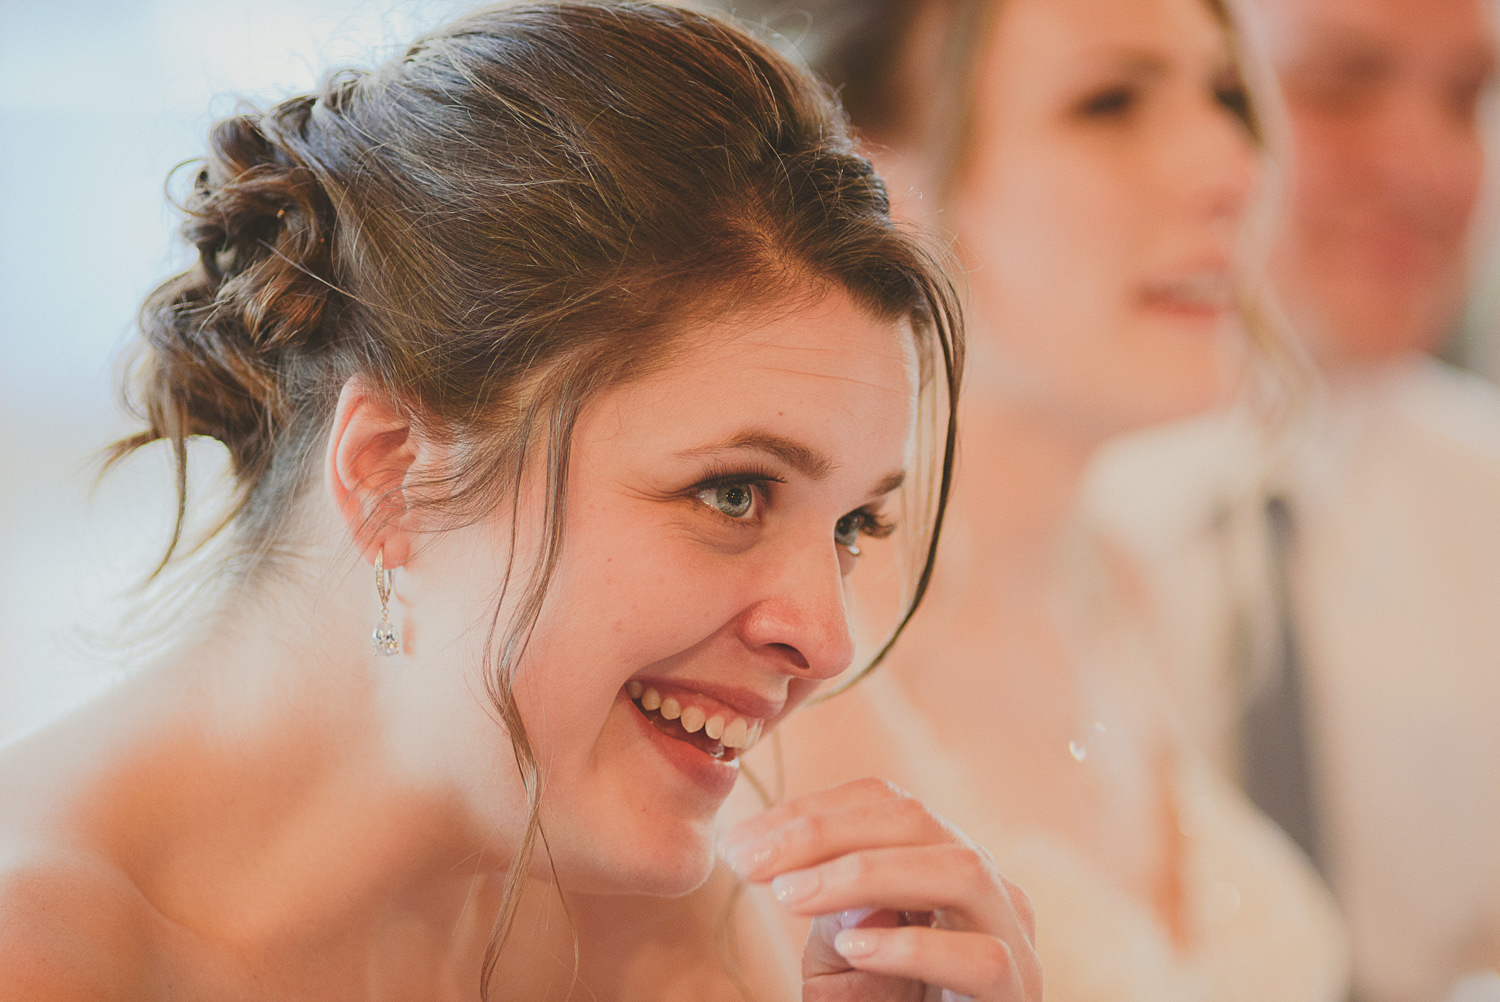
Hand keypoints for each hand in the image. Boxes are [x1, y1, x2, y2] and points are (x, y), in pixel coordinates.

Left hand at [719, 778, 1039, 1001]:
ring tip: (791, 896)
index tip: (739, 842)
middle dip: (822, 831)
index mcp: (943, 866)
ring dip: (864, 872)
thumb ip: (831, 910)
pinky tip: (853, 948)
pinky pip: (978, 956)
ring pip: (959, 870)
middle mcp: (988, 889)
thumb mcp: (840, 963)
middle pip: (916, 821)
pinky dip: (911, 946)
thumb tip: (815, 865)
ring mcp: (1012, 938)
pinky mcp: (1015, 994)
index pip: (885, 805)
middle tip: (749, 862)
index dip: (810, 810)